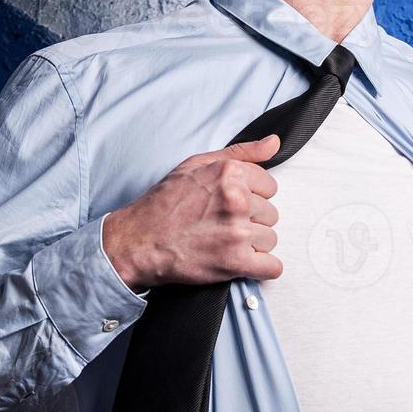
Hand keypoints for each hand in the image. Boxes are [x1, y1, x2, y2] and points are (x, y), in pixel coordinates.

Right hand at [102, 134, 283, 291]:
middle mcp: (237, 200)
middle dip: (251, 220)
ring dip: (252, 244)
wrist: (138, 241)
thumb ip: (241, 152)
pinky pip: (272, 267)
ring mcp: (237, 232)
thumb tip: (274, 143)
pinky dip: (261, 268)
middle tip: (223, 224)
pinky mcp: (235, 262)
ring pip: (270, 239)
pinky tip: (242, 262)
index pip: (270, 186)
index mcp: (230, 174)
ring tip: (225, 242)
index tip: (232, 204)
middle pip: (270, 214)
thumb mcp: (197, 164)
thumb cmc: (164, 203)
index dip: (252, 196)